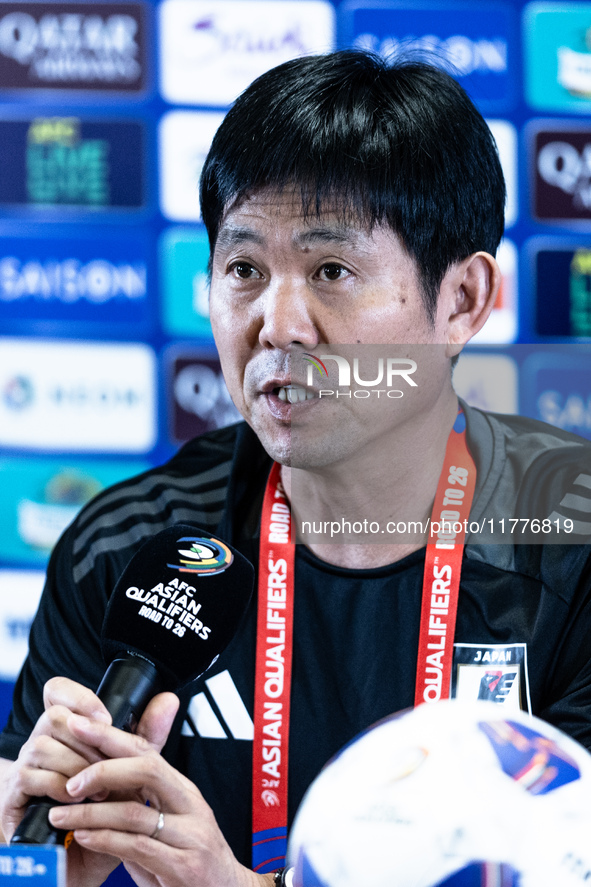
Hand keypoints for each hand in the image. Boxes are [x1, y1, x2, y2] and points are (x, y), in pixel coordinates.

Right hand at [0, 676, 178, 886]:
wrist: (78, 861)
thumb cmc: (102, 812)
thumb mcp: (128, 773)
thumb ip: (146, 737)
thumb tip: (169, 700)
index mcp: (67, 731)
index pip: (57, 690)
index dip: (78, 696)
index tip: (105, 718)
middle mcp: (41, 742)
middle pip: (54, 715)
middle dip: (86, 740)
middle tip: (109, 765)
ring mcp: (24, 766)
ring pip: (43, 744)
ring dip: (77, 767)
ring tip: (99, 792)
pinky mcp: (13, 795)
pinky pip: (31, 777)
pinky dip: (60, 788)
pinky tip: (77, 803)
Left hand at [46, 716, 273, 886]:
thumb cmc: (192, 863)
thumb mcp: (168, 826)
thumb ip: (140, 805)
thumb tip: (97, 786)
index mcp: (184, 790)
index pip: (147, 751)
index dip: (111, 736)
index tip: (79, 726)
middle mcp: (191, 806)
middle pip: (147, 769)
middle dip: (103, 769)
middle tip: (69, 781)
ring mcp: (191, 836)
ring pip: (135, 812)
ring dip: (91, 813)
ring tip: (61, 815)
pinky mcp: (185, 867)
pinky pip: (137, 847)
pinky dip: (105, 840)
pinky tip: (83, 837)